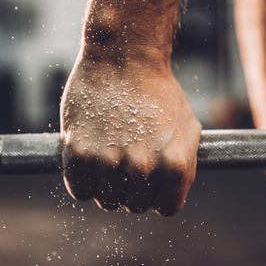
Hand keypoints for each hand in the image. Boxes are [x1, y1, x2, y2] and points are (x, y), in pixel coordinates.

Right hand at [60, 57, 201, 215]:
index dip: (158, 194)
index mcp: (175, 164)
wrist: (123, 57)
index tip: (151, 180)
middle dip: (133, 189)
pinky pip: (80, 191)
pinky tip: (90, 160)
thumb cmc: (156, 90)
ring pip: (107, 201)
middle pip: (135, 206)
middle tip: (128, 162)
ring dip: (108, 186)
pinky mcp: (79, 153)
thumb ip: (184, 165)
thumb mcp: (187, 127)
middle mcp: (144, 168)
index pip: (166, 208)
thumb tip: (172, 192)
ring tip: (109, 157)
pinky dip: (84, 181)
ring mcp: (110, 162)